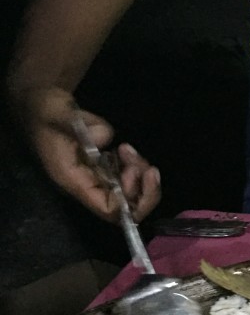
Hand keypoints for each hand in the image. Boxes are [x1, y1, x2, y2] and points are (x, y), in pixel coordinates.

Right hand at [10, 86, 161, 221]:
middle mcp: (86, 185)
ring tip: (128, 149)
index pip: (108, 209)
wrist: (40, 105)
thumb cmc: (46, 111)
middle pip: (125, 208)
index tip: (133, 172)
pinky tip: (126, 150)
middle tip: (145, 165)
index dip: (129, 199)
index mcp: (73, 180)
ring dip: (139, 174)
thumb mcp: (60, 113)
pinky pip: (125, 179)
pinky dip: (134, 167)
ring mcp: (95, 178)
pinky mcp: (101, 169)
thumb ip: (80, 124)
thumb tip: (104, 136)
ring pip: (129, 193)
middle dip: (144, 189)